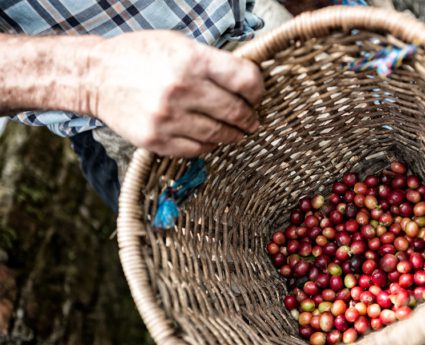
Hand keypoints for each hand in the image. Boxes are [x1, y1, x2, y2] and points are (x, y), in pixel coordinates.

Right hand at [84, 31, 263, 156]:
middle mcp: (181, 90)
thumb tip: (245, 82)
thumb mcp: (179, 44)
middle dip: (249, 118)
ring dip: (233, 135)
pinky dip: (209, 145)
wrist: (95, 76)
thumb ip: (212, 62)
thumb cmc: (139, 56)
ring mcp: (168, 118)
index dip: (257, 90)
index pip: (245, 80)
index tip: (256, 95)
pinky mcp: (156, 140)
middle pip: (235, 111)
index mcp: (191, 60)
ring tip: (237, 132)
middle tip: (253, 121)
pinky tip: (212, 140)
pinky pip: (196, 150)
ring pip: (218, 135)